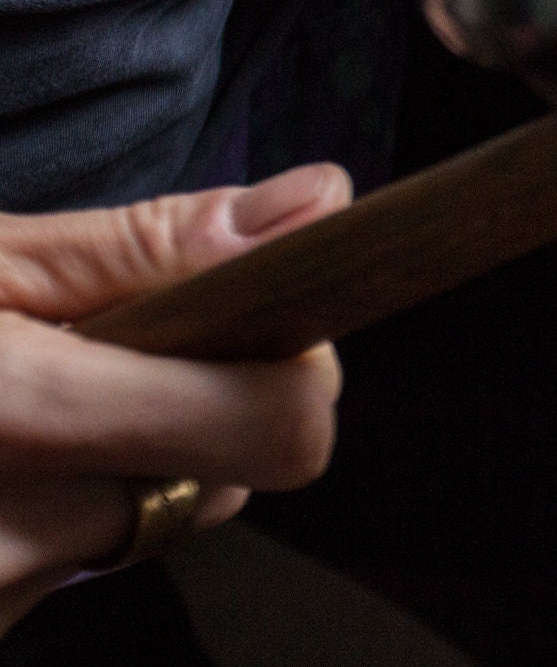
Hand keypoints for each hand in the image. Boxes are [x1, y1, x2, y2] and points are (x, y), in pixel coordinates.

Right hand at [0, 165, 348, 630]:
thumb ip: (145, 247)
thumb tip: (317, 207)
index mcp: (15, 422)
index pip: (279, 428)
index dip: (291, 367)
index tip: (253, 319)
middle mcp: (10, 540)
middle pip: (226, 479)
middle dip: (187, 403)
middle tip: (87, 350)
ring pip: (158, 521)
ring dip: (122, 458)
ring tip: (24, 406)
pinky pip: (85, 560)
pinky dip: (61, 507)